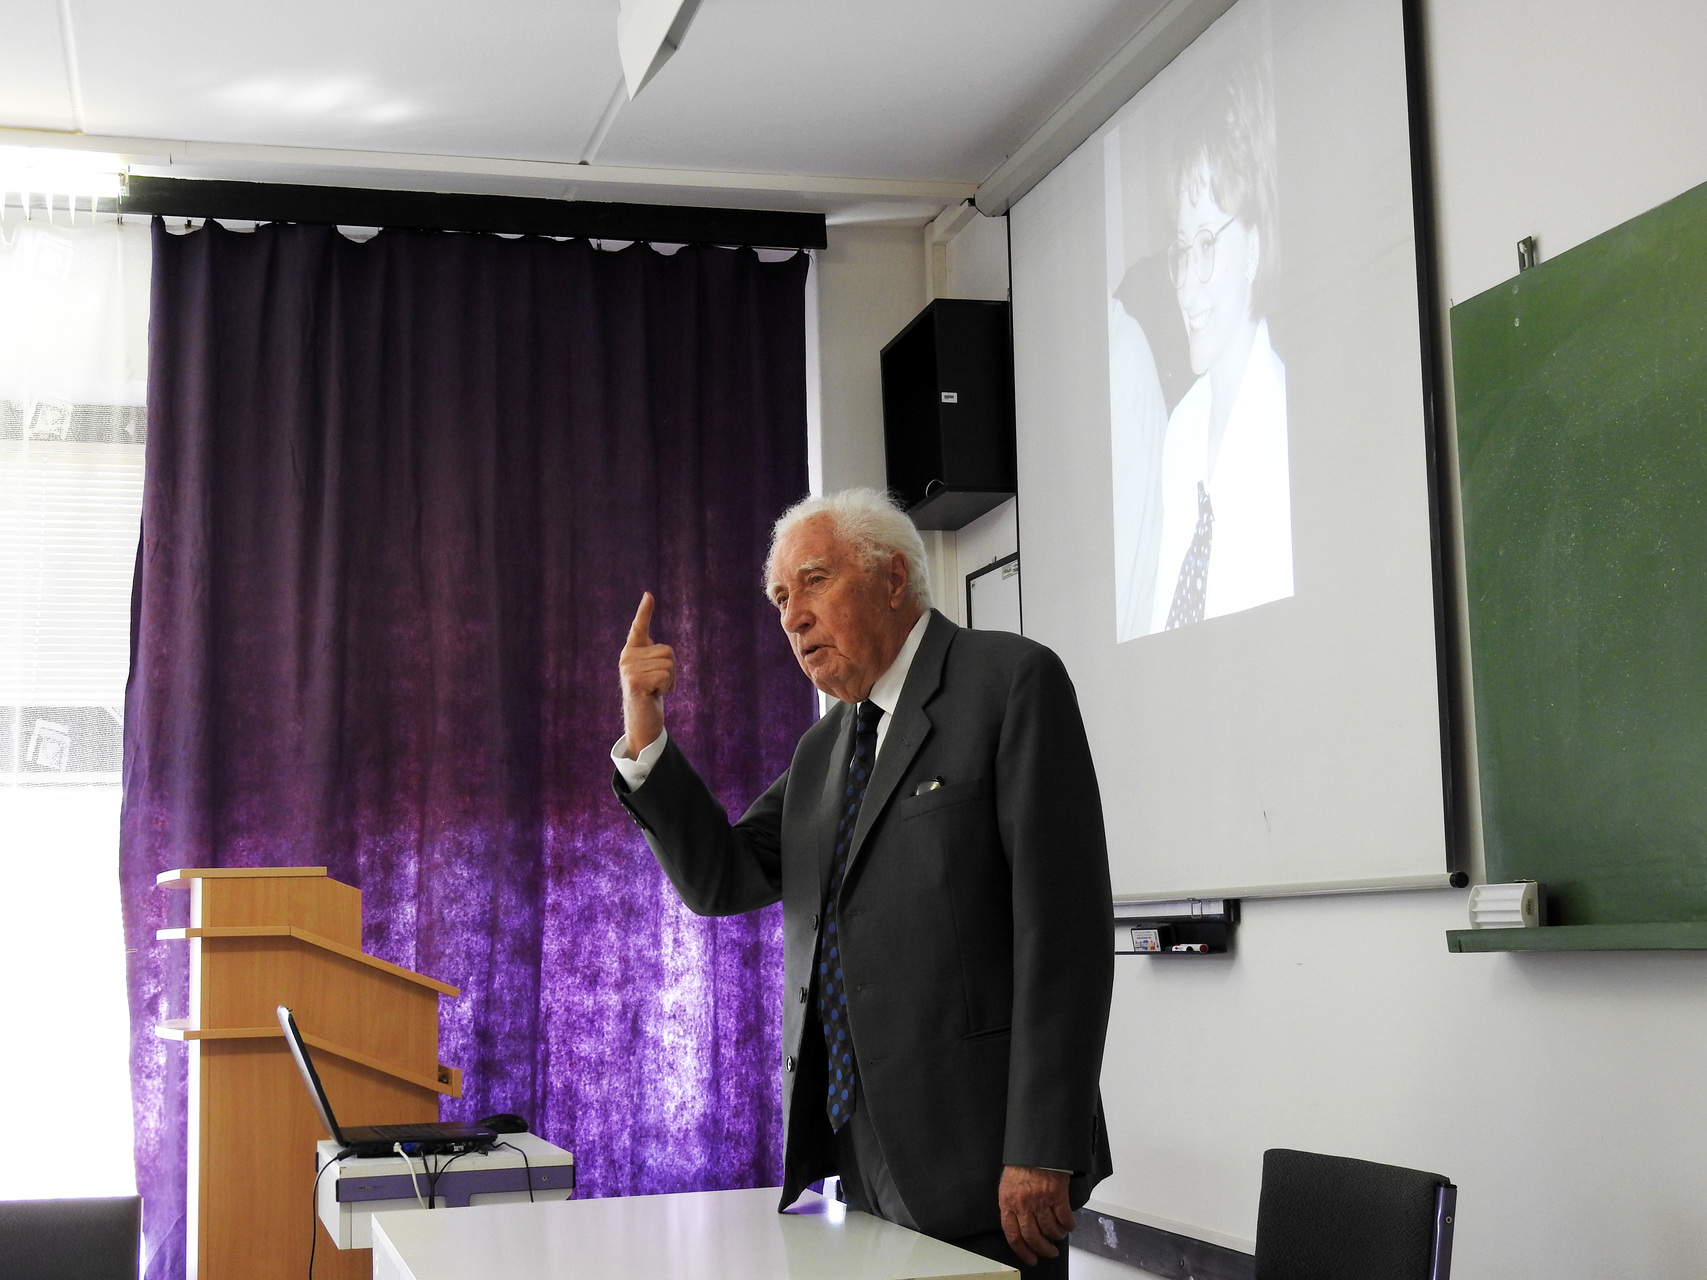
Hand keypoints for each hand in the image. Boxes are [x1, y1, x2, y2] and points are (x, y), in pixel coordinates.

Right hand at [619, 592, 674, 753]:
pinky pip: (666, 676)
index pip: (639, 627)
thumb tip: (665, 654)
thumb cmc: (651, 694)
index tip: (649, 595)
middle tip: (658, 684)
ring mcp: (628, 669)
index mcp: (632, 651)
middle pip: (668, 651)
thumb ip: (655, 658)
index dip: (645, 611)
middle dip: (672, 670)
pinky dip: (666, 687)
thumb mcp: (653, 671)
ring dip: (670, 680)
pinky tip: (653, 695)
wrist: (642, 720)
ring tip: (655, 690)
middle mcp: (626, 657)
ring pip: (669, 664)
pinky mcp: (634, 682)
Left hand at [998, 1166, 1073, 1265]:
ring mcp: (1041, 1200)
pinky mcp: (1057, 1195)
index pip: (1013, 1235)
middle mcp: (1024, 1204)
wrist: (1036, 1146)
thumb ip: (1010, 1205)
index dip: (1022, 1251)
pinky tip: (1069, 1226)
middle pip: (1033, 1237)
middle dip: (1043, 1249)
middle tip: (1049, 1253)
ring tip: (1059, 1236)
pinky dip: (1068, 1225)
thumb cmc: (1022, 1164)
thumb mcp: (1007, 1185)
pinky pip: (1064, 1218)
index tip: (1030, 1258)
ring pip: (1050, 1230)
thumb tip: (1016, 1226)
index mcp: (1008, 1202)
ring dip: (1057, 1236)